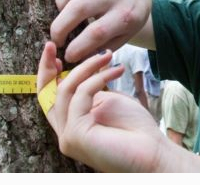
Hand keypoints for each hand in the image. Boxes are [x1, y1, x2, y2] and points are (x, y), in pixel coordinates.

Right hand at [37, 41, 166, 171]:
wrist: (154, 154)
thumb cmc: (137, 131)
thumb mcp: (110, 102)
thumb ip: (91, 91)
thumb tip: (82, 74)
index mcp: (72, 125)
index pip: (50, 98)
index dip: (47, 74)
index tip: (54, 52)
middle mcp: (66, 133)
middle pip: (45, 95)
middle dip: (46, 67)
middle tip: (50, 44)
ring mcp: (68, 137)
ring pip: (64, 90)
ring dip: (86, 67)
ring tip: (108, 56)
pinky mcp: (75, 136)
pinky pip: (80, 96)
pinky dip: (97, 79)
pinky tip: (116, 70)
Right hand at [50, 0, 151, 62]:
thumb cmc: (127, 22)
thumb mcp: (123, 38)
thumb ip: (102, 48)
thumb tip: (76, 59)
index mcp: (126, 16)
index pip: (97, 33)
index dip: (77, 47)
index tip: (67, 56)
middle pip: (79, 8)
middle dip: (60, 27)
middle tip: (57, 40)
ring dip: (60, 2)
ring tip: (61, 17)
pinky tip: (64, 1)